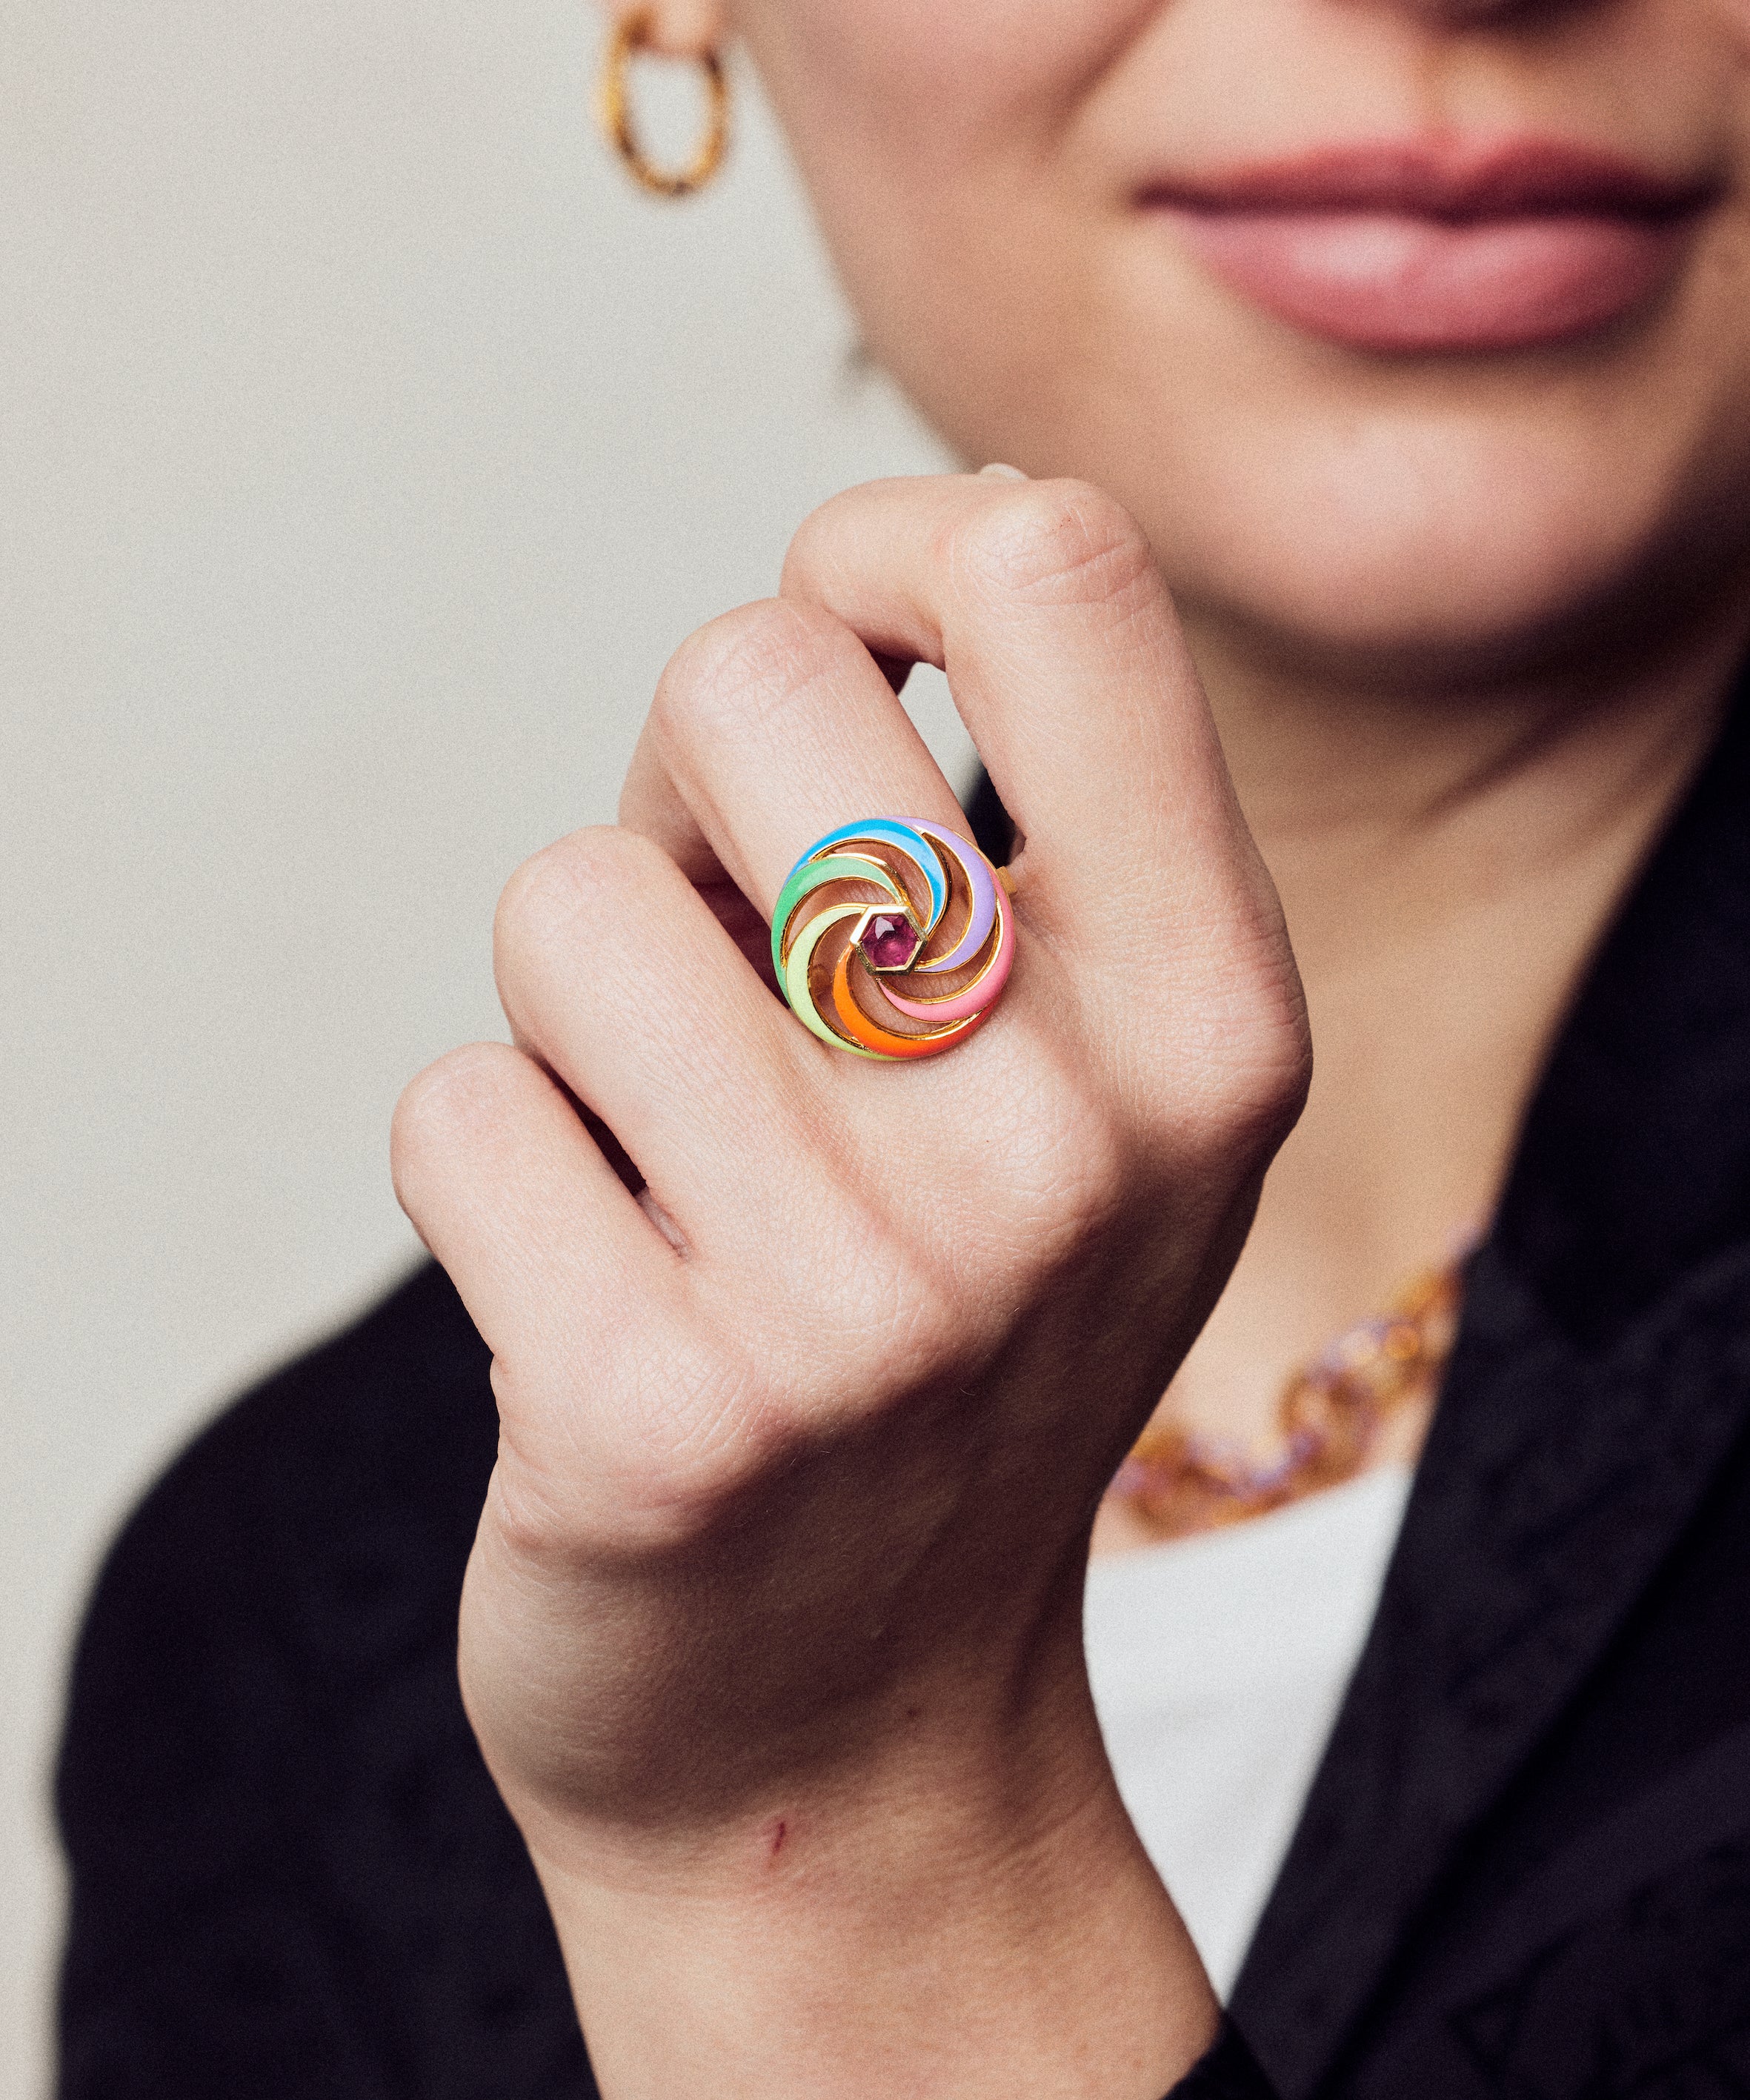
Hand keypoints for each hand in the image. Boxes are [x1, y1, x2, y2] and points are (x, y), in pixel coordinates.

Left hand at [392, 474, 1308, 2098]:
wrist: (856, 1733)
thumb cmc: (946, 1335)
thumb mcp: (1090, 1090)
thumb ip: (1023, 826)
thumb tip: (883, 553)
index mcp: (1214, 1018)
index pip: (1055, 568)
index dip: (886, 547)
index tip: (842, 658)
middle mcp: (1071, 1146)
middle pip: (749, 681)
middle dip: (683, 789)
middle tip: (728, 964)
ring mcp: (869, 1296)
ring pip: (565, 904)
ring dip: (579, 1015)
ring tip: (678, 1165)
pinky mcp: (658, 1416)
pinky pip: (459, 1110)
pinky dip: (499, 1177)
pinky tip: (607, 1300)